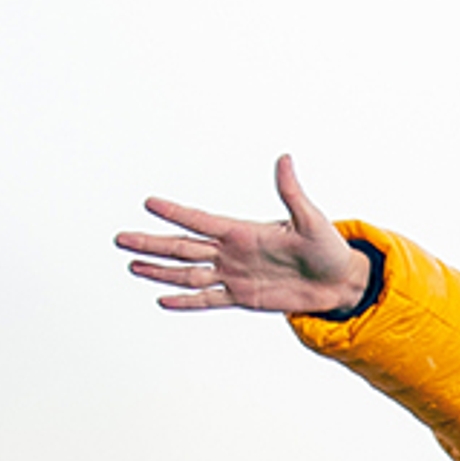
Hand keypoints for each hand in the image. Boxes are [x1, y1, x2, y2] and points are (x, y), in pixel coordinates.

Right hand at [115, 154, 370, 317]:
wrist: (338, 281)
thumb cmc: (327, 247)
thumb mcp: (311, 219)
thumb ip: (291, 193)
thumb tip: (285, 159)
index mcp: (243, 231)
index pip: (201, 220)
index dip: (175, 213)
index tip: (149, 203)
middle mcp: (232, 252)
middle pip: (183, 248)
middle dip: (152, 243)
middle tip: (121, 238)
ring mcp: (234, 275)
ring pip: (189, 273)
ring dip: (160, 270)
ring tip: (132, 265)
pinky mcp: (243, 297)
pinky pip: (209, 300)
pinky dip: (187, 301)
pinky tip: (163, 300)